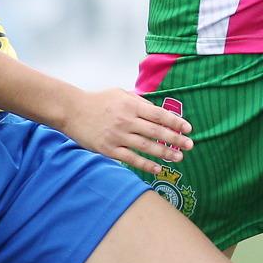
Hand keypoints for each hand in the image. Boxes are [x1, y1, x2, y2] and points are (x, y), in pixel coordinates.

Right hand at [60, 88, 192, 175]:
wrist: (72, 111)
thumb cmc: (98, 101)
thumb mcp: (120, 94)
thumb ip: (140, 102)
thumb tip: (159, 112)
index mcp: (131, 105)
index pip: (159, 115)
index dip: (175, 122)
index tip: (188, 128)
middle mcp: (127, 120)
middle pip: (156, 131)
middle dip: (175, 139)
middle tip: (190, 145)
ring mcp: (118, 136)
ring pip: (147, 146)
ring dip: (165, 152)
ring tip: (178, 157)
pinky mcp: (109, 149)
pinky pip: (132, 159)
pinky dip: (146, 164)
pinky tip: (158, 168)